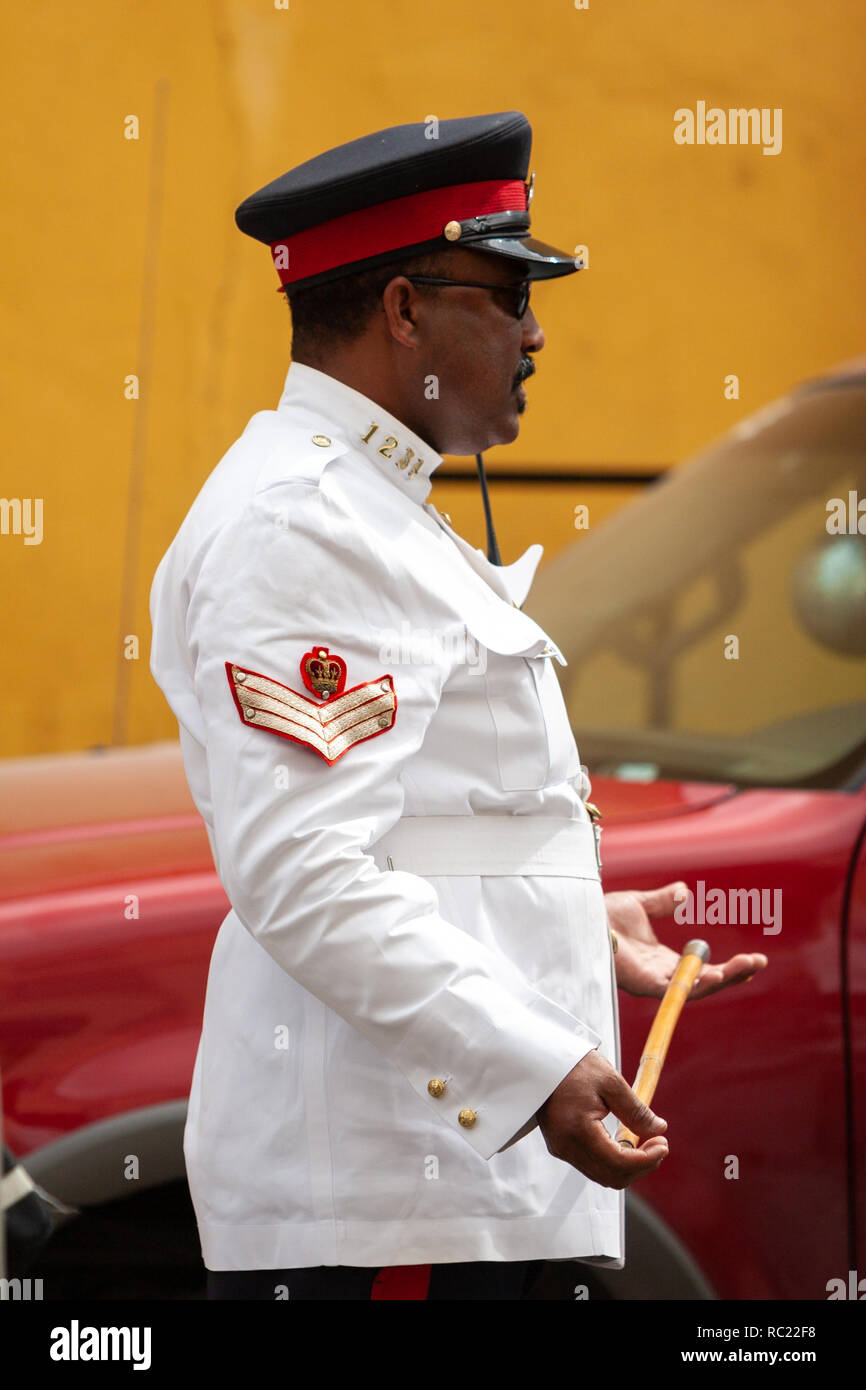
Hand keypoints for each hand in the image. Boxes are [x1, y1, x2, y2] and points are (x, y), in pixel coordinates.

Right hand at [537, 1049, 668, 1187]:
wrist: (541, 1060)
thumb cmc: (574, 1065)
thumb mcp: (611, 1082)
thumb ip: (636, 1111)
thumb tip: (658, 1130)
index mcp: (578, 1131)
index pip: (619, 1163)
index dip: (647, 1159)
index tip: (663, 1143)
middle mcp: (566, 1146)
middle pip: (612, 1177)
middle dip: (642, 1165)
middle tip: (659, 1144)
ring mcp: (561, 1148)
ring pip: (603, 1175)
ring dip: (629, 1165)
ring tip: (646, 1142)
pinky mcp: (560, 1146)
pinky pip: (592, 1165)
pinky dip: (614, 1161)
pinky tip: (625, 1141)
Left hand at [604, 882, 767, 998]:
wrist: (582, 916)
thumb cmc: (602, 915)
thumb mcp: (639, 904)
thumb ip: (662, 901)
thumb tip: (684, 892)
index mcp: (662, 961)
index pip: (702, 971)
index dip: (727, 968)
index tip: (753, 960)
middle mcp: (661, 975)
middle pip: (704, 983)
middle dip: (734, 975)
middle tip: (759, 963)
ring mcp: (653, 982)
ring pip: (694, 989)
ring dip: (722, 979)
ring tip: (747, 967)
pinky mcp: (643, 984)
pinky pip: (674, 990)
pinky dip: (696, 984)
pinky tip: (715, 975)